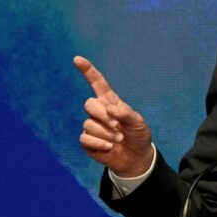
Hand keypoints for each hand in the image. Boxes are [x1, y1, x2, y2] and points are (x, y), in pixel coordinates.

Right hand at [74, 56, 153, 176]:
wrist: (136, 157)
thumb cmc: (138, 135)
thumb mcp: (138, 122)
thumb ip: (126, 113)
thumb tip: (110, 109)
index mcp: (111, 102)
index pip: (97, 83)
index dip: (88, 71)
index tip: (77, 59)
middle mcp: (99, 112)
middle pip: (89, 104)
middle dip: (104, 116)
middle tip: (118, 126)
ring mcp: (91, 126)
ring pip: (88, 123)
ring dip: (106, 133)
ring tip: (118, 139)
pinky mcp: (87, 141)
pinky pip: (85, 137)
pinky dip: (99, 143)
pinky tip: (108, 147)